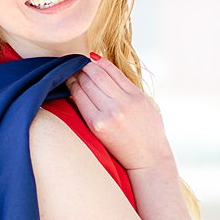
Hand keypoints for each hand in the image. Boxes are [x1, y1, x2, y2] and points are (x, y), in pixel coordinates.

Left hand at [62, 55, 173, 172]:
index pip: (110, 71)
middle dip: (84, 67)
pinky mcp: (97, 125)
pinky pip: (81, 102)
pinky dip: (74, 92)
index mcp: (136, 96)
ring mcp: (109, 114)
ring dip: (75, 77)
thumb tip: (104, 68)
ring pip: (85, 86)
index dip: (97, 62)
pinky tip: (71, 87)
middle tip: (76, 65)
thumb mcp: (144, 104)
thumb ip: (127, 87)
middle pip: (96, 75)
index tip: (89, 59)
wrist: (149, 160)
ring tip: (70, 74)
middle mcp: (123, 103)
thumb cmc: (147, 131)